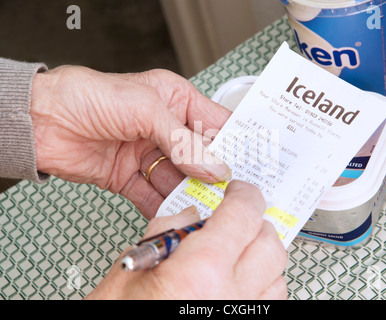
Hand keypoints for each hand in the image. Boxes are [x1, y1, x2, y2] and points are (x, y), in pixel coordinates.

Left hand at [30, 66, 231, 217]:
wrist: (41, 120)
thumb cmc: (87, 96)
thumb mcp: (144, 108)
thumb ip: (182, 140)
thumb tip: (214, 166)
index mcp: (174, 100)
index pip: (215, 123)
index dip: (236, 142)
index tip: (255, 162)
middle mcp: (164, 128)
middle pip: (201, 157)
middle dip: (215, 175)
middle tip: (233, 192)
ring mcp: (148, 155)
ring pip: (180, 180)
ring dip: (191, 194)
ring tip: (208, 207)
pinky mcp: (130, 178)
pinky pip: (154, 196)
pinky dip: (165, 207)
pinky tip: (177, 214)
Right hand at [86, 181, 287, 299]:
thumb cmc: (119, 318)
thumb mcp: (131, 268)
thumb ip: (166, 232)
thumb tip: (191, 215)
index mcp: (201, 273)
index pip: (243, 215)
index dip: (244, 195)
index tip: (240, 192)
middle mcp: (232, 299)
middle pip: (271, 245)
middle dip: (257, 225)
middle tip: (238, 220)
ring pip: (278, 276)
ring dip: (262, 257)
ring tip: (237, 253)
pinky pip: (270, 304)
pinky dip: (262, 286)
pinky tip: (239, 283)